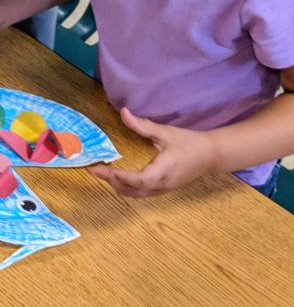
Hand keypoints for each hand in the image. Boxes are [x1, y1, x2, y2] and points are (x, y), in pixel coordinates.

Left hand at [90, 107, 221, 197]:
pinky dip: (127, 189)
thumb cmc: (189, 142)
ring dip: (118, 187)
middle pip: (134, 190)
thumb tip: (123, 112)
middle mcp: (163, 184)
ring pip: (136, 195)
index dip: (122, 177)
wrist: (211, 155)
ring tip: (103, 174)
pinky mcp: (164, 190)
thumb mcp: (166, 132)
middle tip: (95, 170)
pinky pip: (142, 194)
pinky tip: (118, 180)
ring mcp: (163, 189)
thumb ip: (143, 125)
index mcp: (164, 170)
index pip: (140, 180)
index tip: (104, 170)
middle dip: (112, 181)